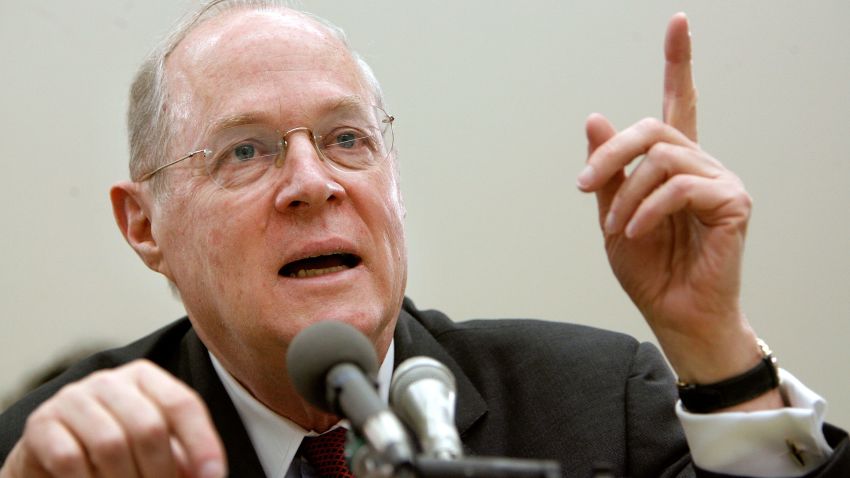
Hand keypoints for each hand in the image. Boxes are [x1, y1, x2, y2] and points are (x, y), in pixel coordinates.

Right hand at [0, 360, 225, 477]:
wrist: (53, 455)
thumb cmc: (120, 452)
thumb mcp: (155, 447)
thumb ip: (184, 457)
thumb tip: (211, 477)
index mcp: (145, 378)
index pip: (182, 404)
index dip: (203, 444)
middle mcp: (110, 381)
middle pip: (149, 426)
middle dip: (162, 472)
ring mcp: (73, 398)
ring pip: (112, 444)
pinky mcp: (41, 424)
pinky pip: (71, 459)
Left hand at [577, 13, 780, 408]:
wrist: (672, 314)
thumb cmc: (648, 270)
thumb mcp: (612, 216)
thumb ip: (607, 171)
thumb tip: (596, 118)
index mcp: (672, 166)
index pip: (679, 103)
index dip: (678, 62)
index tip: (678, 22)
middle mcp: (700, 165)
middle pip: (653, 130)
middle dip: (611, 155)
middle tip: (585, 185)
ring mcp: (719, 181)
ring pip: (662, 158)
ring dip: (626, 194)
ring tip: (618, 227)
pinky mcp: (733, 201)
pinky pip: (679, 186)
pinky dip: (647, 209)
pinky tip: (637, 232)